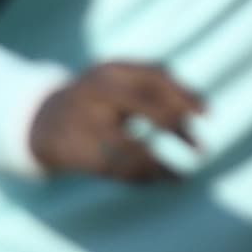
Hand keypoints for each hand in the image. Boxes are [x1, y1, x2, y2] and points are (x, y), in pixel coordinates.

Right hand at [28, 60, 204, 183]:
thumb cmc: (101, 103)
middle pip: (143, 106)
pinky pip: (117, 169)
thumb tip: (203, 112)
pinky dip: (142, 178)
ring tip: (181, 176)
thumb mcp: (124, 88)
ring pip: (131, 146)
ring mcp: (84, 122)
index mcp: (111, 71)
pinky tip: (158, 180)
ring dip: (160, 165)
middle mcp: (96, 92)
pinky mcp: (77, 152)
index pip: (154, 76)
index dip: (184, 95)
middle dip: (176, 127)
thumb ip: (159, 95)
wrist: (42, 120)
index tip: (208, 114)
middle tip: (201, 150)